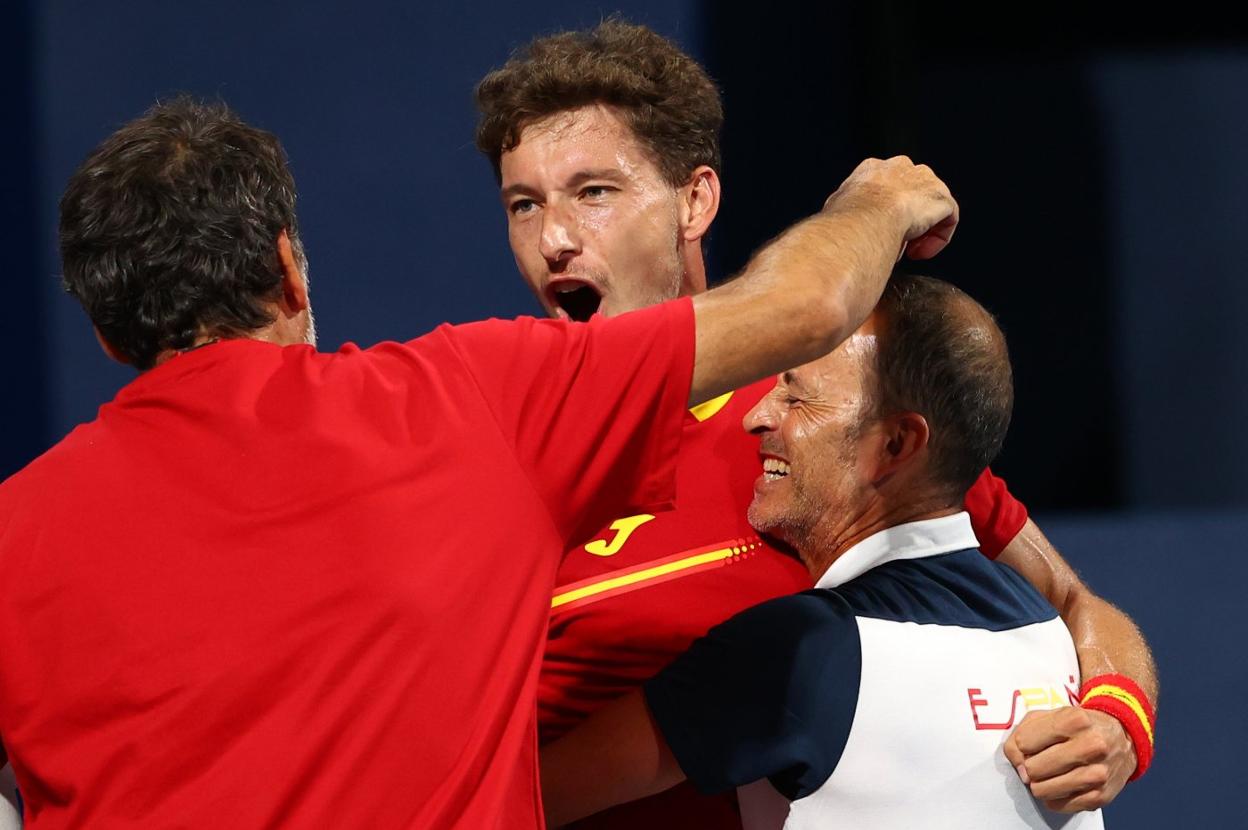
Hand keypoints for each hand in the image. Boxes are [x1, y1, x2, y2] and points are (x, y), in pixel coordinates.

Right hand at [823, 156, 958, 260]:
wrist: (865, 221)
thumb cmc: (846, 221)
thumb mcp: (836, 212)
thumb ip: (848, 213)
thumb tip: (844, 226)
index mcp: (871, 169)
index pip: (886, 186)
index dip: (885, 211)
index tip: (880, 230)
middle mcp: (900, 168)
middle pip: (912, 192)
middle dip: (908, 217)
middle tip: (897, 239)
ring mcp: (924, 180)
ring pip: (931, 205)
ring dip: (924, 230)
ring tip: (911, 250)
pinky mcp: (941, 197)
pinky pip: (948, 219)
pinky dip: (938, 239)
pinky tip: (922, 253)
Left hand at [1003, 706, 1135, 812]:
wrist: (1123, 737)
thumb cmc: (1080, 725)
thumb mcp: (1050, 715)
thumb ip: (1023, 732)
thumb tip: (1016, 763)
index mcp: (1075, 720)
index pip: (1024, 742)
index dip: (1021, 745)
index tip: (1030, 745)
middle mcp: (1091, 746)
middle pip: (1033, 769)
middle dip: (1029, 766)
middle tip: (1039, 761)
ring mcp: (1098, 773)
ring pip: (1043, 790)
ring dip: (1039, 783)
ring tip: (1049, 773)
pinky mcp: (1101, 796)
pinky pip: (1058, 805)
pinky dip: (1054, 796)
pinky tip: (1062, 783)